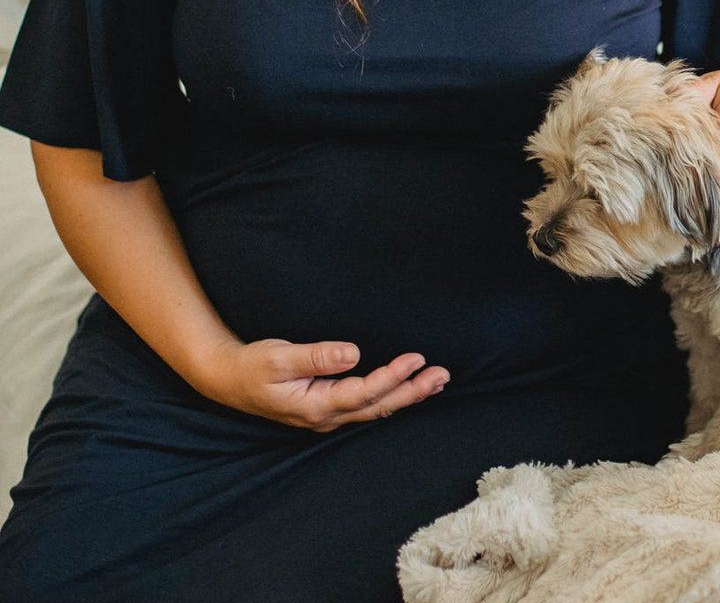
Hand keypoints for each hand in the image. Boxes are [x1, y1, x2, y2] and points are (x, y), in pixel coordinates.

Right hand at [187, 339, 449, 431]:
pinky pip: (368, 405)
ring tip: (436, 381)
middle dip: (413, 391)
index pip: (363, 392)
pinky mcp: (329, 408)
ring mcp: (328, 416)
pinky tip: (409, 388)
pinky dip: (392, 396)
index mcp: (314, 406)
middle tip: (442, 374)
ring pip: (376, 408)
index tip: (416, 359)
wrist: (227, 379)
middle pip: (379, 406)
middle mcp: (326, 417)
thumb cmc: (251, 366)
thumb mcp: (278, 357)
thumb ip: (315, 356)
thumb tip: (352, 352)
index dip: (392, 377)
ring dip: (407, 394)